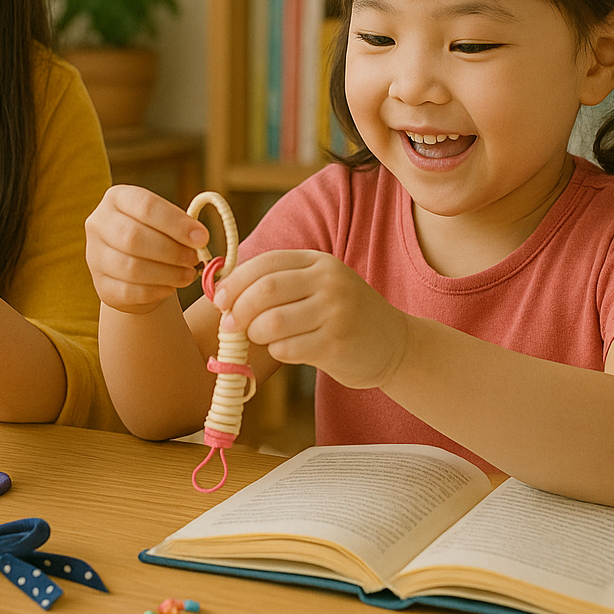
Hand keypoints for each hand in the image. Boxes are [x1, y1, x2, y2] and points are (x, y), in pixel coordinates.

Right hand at [85, 185, 210, 314]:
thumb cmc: (157, 237)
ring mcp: (95, 256)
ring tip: (187, 275)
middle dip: (170, 250)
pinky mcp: (101, 285)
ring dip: (167, 273)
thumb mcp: (167, 223)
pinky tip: (170, 287)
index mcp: (118, 198)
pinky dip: (155, 291)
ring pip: (131, 267)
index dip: (175, 223)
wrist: (136, 269)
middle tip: (194, 259)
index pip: (145, 206)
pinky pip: (129, 291)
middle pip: (133, 237)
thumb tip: (199, 237)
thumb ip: (181, 227)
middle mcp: (99, 223)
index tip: (202, 237)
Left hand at [210, 250, 411, 389]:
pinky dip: (276, 351)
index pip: (265, 264)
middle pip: (265, 290)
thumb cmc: (341, 315)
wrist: (395, 344)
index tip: (219, 300)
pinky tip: (285, 350)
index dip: (234, 282)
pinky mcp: (337, 344)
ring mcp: (336, 312)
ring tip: (259, 338)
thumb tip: (223, 292)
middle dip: (238, 309)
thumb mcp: (318, 286)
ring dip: (255, 333)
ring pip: (273, 322)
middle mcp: (329, 282)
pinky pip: (288, 348)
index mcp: (318, 262)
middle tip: (229, 326)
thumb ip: (280, 283)